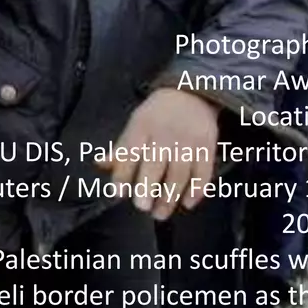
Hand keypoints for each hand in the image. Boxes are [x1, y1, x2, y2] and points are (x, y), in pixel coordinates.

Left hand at [100, 89, 219, 218]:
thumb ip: (121, 148)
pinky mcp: (208, 146)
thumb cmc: (157, 115)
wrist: (192, 94)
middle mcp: (164, 134)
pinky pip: (203, 172)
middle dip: (147, 187)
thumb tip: (99, 164)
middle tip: (141, 207)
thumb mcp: (135, 124)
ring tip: (160, 214)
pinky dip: (197, 190)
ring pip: (179, 173)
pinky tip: (187, 204)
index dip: (122, 174)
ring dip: (170, 196)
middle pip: (155, 164)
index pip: (129, 153)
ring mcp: (188, 141)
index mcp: (142, 127)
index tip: (118, 194)